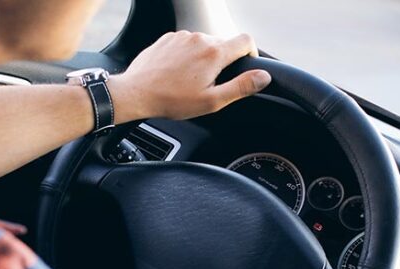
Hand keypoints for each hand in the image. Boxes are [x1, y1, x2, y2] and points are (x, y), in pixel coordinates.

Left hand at [109, 31, 271, 120]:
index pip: (246, 41)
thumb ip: (241, 87)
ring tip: (191, 80)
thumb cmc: (172, 100)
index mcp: (214, 53)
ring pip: (204, 43)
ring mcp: (182, 36)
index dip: (251, 54)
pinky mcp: (168, 38)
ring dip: (204, 58)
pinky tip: (177, 73)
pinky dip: (187, 55)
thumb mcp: (212, 101)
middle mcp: (200, 38)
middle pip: (224, 43)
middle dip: (223, 61)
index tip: (245, 67)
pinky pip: (186, 43)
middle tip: (211, 84)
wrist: (136, 93)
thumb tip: (263, 77)